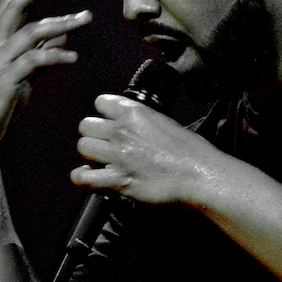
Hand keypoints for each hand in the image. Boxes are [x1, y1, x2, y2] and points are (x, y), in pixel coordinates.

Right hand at [0, 0, 90, 151]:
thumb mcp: (23, 75)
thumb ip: (40, 53)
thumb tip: (63, 34)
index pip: (10, 2)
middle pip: (14, 5)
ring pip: (31, 32)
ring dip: (61, 22)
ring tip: (87, 18)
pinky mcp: (6, 80)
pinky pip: (34, 61)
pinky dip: (56, 55)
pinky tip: (73, 56)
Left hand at [70, 94, 228, 205]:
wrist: (198, 174)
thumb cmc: (189, 149)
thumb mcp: (163, 121)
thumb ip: (141, 120)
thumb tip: (130, 125)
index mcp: (134, 112)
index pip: (101, 102)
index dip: (104, 113)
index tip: (110, 121)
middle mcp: (122, 131)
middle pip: (86, 126)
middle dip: (93, 134)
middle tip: (104, 143)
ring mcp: (118, 155)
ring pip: (83, 148)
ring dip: (90, 154)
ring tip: (100, 160)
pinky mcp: (118, 179)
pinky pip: (85, 178)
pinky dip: (83, 178)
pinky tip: (88, 177)